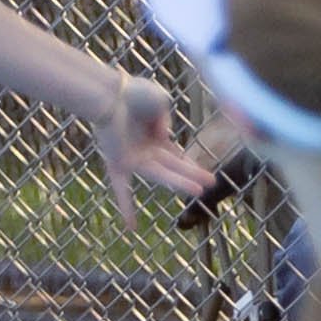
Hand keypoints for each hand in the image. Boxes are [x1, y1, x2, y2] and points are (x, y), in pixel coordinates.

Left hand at [91, 75, 216, 224]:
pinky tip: (131, 227)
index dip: (187, 164)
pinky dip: (126, 207)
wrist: (109, 94)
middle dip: (191, 173)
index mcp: (153, 135)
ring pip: (160, 175)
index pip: (172, 153)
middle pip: (171, 166)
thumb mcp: (158, 100)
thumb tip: (164, 138)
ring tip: (200, 190)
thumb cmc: (131, 93)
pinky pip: (121, 188)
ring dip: (179, 182)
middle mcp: (143, 149)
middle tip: (211, 183)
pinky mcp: (120, 163)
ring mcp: (132, 158)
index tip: (204, 175)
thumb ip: (165, 119)